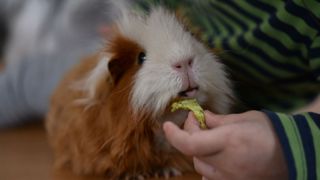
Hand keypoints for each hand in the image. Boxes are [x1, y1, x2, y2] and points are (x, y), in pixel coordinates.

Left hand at [163, 111, 287, 179]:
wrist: (293, 156)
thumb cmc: (271, 132)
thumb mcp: (245, 118)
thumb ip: (220, 120)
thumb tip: (203, 118)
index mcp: (229, 141)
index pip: (190, 143)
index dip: (174, 135)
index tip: (167, 125)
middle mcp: (226, 162)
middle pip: (193, 151)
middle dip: (190, 134)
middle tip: (198, 121)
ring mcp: (230, 177)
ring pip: (200, 164)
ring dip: (198, 149)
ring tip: (209, 137)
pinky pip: (210, 176)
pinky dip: (207, 164)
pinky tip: (215, 154)